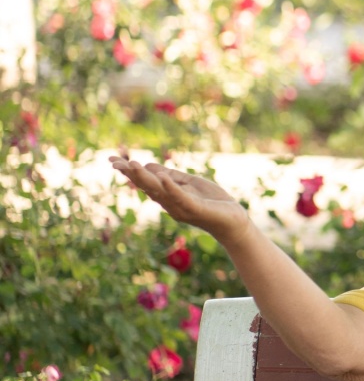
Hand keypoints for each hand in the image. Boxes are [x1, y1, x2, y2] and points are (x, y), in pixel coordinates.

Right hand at [110, 156, 251, 245]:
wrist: (233, 220)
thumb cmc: (212, 202)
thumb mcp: (189, 184)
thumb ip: (171, 176)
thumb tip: (149, 166)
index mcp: (167, 195)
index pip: (145, 181)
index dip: (129, 171)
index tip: (112, 160)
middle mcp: (169, 203)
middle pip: (147, 186)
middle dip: (131, 175)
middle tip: (115, 163)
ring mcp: (181, 207)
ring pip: (160, 191)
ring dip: (146, 178)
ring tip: (133, 165)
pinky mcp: (195, 209)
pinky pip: (181, 197)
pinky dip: (172, 188)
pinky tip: (163, 177)